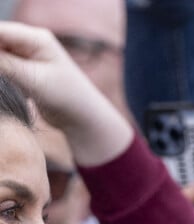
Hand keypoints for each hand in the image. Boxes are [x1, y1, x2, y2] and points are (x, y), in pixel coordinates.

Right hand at [0, 21, 131, 164]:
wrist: (82, 118)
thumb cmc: (67, 98)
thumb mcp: (34, 80)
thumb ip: (5, 64)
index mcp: (38, 38)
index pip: (0, 31)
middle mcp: (32, 43)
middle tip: (6, 78)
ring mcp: (28, 58)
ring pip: (0, 56)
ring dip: (0, 70)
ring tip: (14, 84)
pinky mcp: (25, 72)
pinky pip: (3, 68)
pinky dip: (3, 77)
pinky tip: (11, 88)